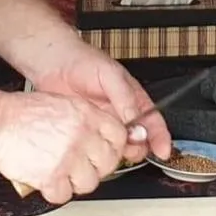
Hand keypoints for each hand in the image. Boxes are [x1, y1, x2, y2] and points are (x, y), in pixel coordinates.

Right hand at [0, 89, 129, 203]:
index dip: (114, 146)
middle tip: (85, 166)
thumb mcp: (64, 103)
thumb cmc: (23, 112)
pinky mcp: (51, 177)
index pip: (119, 135)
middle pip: (108, 162)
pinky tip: (50, 181)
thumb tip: (103, 135)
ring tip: (66, 174)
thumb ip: (87, 118)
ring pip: (90, 182)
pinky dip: (57, 192)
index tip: (108, 151)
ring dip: (78, 182)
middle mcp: (81, 136)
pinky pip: (65, 196)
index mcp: (86, 115)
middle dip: (98, 167)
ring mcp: (67, 157)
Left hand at [32, 44, 171, 164]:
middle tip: (130, 149)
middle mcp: (120, 116)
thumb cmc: (84, 62)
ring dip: (117, 153)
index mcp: (133, 100)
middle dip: (139, 148)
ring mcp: (102, 126)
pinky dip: (97, 154)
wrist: (53, 63)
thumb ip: (125, 97)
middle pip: (138, 140)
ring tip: (111, 149)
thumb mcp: (111, 75)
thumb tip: (137, 122)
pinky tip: (93, 150)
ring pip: (117, 148)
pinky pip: (95, 148)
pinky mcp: (85, 134)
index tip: (163, 151)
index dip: (160, 138)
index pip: (153, 121)